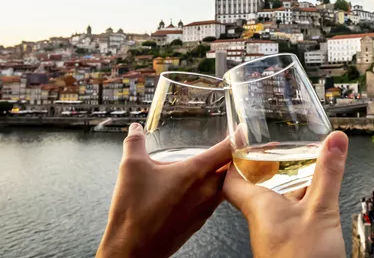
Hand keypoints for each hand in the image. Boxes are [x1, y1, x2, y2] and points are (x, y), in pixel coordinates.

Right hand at [97, 123, 230, 257]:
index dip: (237, 137)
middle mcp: (206, 190)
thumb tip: (135, 129)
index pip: (226, 150)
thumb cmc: (135, 211)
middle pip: (230, 169)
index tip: (242, 129)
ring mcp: (204, 209)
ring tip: (217, 166)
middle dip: (233, 157)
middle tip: (233, 146)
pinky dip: (212, 191)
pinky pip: (213, 201)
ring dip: (223, 175)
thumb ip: (135, 143)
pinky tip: (198, 189)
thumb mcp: (131, 168)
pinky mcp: (198, 222)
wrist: (133, 249)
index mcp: (195, 172)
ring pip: (223, 187)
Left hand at [223, 131, 348, 257]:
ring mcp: (275, 235)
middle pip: (255, 189)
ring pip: (276, 203)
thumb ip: (328, 174)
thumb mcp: (320, 209)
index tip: (243, 143)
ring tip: (303, 168)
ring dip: (288, 186)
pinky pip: (290, 218)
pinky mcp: (289, 246)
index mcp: (258, 206)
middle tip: (277, 151)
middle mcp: (262, 220)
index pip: (232, 179)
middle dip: (267, 169)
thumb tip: (335, 140)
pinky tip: (316, 201)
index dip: (235, 160)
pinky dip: (300, 204)